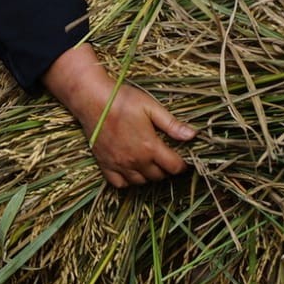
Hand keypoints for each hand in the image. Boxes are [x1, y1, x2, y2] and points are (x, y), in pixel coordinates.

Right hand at [43, 44, 195, 188]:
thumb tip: (193, 135)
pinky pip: (119, 184)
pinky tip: (130, 169)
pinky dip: (128, 181)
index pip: (174, 167)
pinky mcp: (105, 164)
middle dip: (165, 169)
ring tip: (149, 162)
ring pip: (141, 181)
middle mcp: (136, 160)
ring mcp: (119, 164)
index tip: (181, 157)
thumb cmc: (122, 99)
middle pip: (158, 176)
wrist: (91, 99)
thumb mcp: (150, 107)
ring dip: (148, 175)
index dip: (181, 164)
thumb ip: (172, 124)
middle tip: (164, 156)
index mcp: (150, 147)